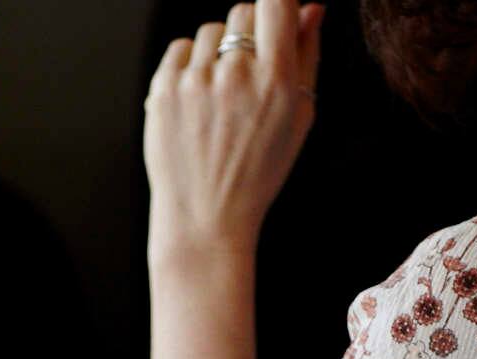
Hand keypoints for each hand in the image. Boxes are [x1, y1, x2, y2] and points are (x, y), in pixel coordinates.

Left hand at [143, 0, 323, 265]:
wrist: (207, 218)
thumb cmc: (258, 172)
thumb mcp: (298, 120)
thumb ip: (307, 57)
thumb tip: (312, 7)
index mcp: (276, 80)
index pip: (277, 2)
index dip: (279, 5)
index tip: (278, 18)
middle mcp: (234, 74)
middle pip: (244, 11)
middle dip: (251, 33)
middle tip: (251, 73)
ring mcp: (195, 81)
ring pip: (211, 31)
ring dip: (219, 52)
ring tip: (222, 96)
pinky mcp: (163, 89)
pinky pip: (181, 48)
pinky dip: (190, 66)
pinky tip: (198, 100)